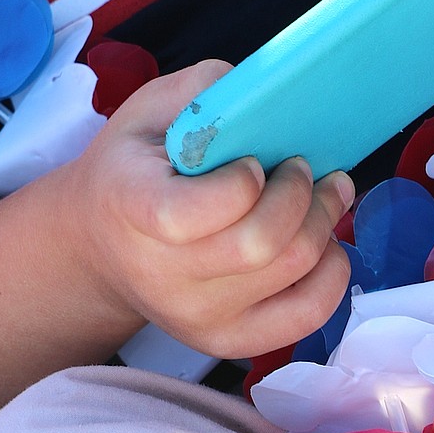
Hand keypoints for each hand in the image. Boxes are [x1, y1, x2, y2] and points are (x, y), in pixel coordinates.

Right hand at [65, 60, 353, 359]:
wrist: (102, 243)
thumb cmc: (132, 165)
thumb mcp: (148, 110)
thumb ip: (205, 91)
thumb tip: (269, 94)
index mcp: (131, 207)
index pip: (195, 212)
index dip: (242, 182)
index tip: (253, 160)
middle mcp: (162, 275)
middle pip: (260, 245)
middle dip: (302, 195)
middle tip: (305, 167)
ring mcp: (196, 317)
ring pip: (293, 273)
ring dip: (325, 223)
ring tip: (326, 191)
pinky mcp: (228, 341)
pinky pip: (305, 317)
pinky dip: (332, 273)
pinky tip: (324, 241)